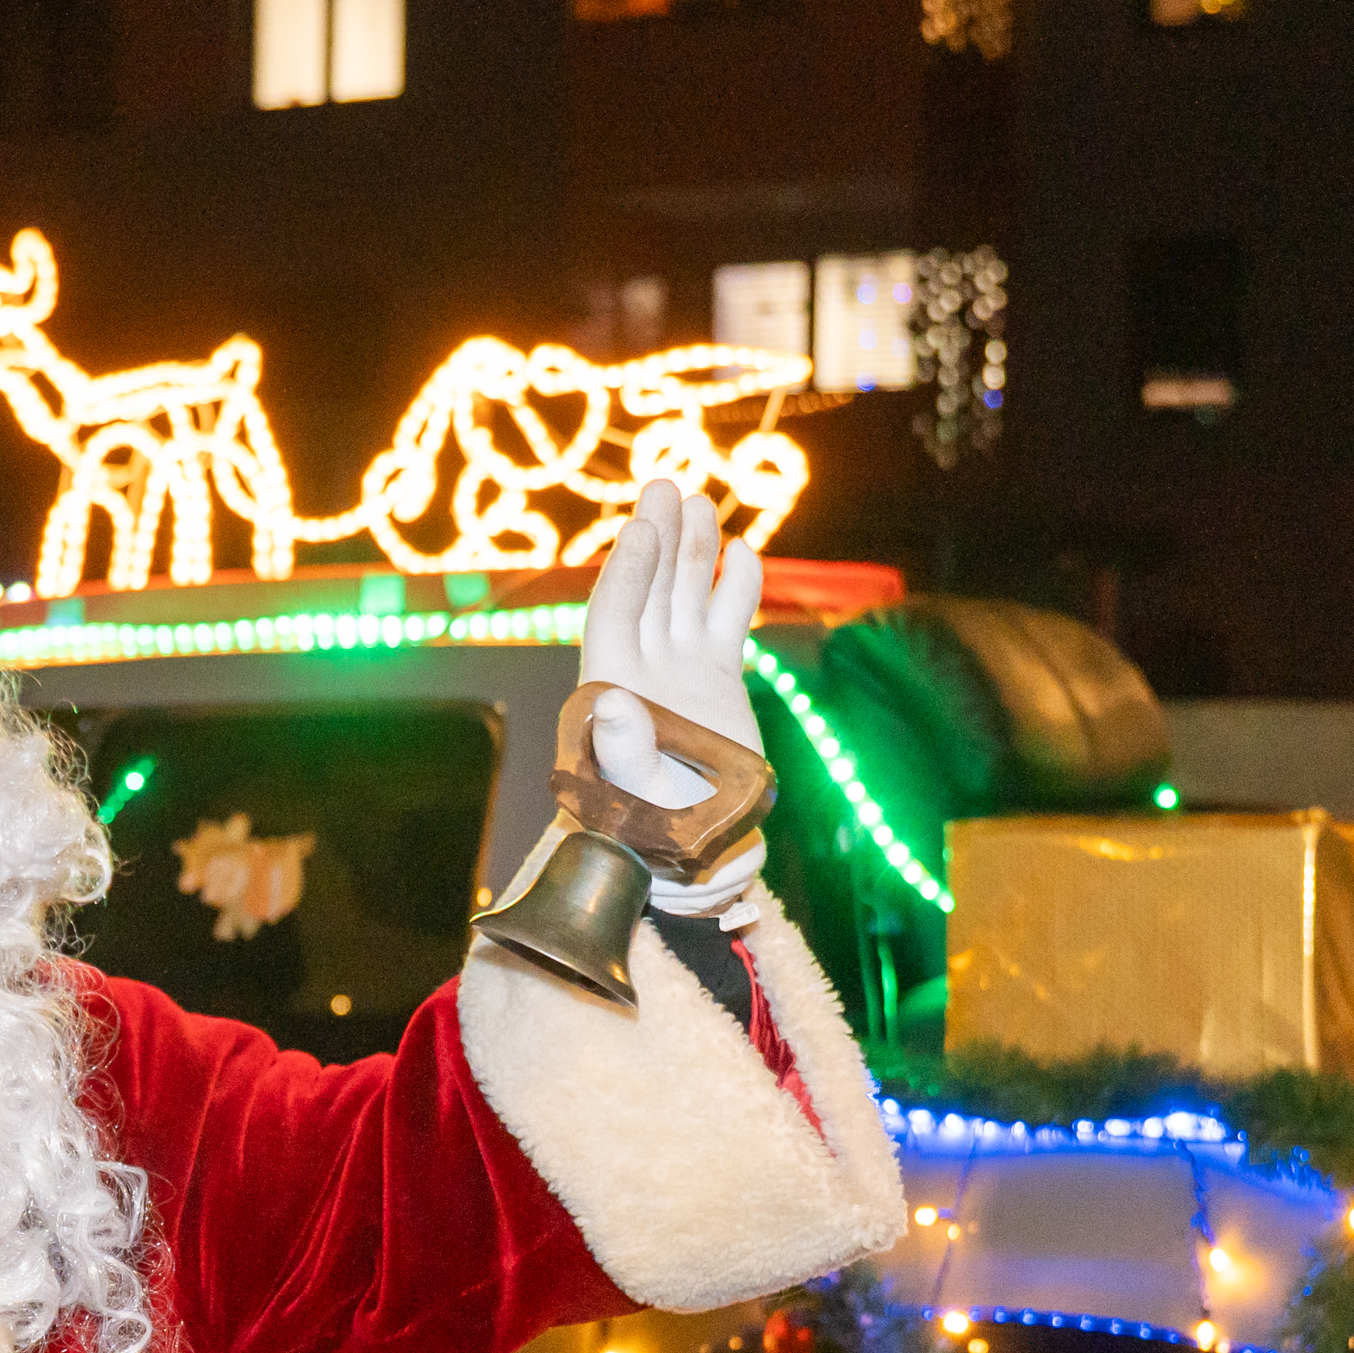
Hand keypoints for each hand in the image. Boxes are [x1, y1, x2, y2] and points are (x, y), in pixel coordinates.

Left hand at [579, 477, 767, 918]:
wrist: (695, 866)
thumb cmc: (655, 840)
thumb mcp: (638, 800)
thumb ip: (624, 752)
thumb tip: (612, 701)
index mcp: (611, 692)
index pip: (614, 615)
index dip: (629, 569)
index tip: (643, 525)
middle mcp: (641, 674)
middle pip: (647, 592)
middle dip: (658, 541)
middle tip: (668, 487)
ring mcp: (679, 676)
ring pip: (684, 600)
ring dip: (693, 554)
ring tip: (703, 504)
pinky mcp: (714, 686)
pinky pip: (723, 626)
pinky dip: (733, 591)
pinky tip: (743, 554)